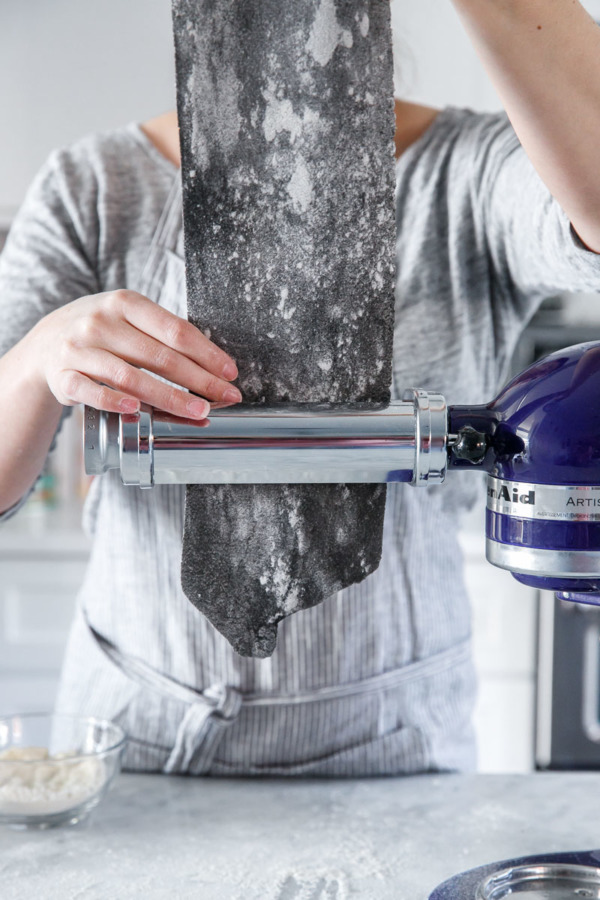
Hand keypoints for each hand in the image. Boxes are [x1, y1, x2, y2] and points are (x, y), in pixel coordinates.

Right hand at [28, 289, 241, 417]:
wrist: (46, 342)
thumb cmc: (102, 332)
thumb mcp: (128, 318)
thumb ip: (163, 334)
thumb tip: (214, 363)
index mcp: (125, 303)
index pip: (175, 330)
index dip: (207, 354)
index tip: (230, 373)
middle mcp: (101, 322)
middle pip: (159, 356)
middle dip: (199, 380)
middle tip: (224, 398)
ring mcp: (79, 349)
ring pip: (130, 376)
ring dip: (169, 397)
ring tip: (197, 411)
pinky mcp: (63, 375)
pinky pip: (91, 391)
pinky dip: (113, 401)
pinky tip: (135, 409)